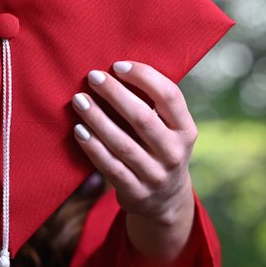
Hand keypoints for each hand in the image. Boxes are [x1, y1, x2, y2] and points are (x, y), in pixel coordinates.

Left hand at [71, 60, 196, 264]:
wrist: (166, 200)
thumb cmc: (160, 150)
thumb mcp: (171, 130)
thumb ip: (155, 106)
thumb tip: (117, 70)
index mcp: (186, 130)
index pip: (169, 96)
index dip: (144, 77)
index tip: (118, 65)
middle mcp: (174, 153)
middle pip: (143, 118)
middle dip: (115, 94)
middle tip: (93, 77)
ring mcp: (155, 175)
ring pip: (122, 143)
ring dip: (98, 119)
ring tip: (79, 100)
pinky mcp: (136, 192)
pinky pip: (110, 166)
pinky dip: (93, 147)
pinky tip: (79, 130)